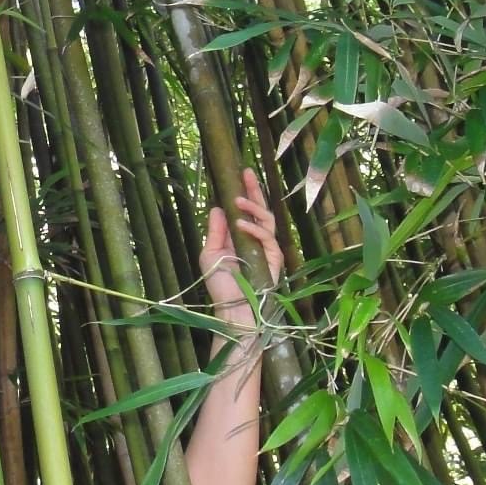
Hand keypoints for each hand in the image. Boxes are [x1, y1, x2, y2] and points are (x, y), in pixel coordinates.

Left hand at [200, 170, 283, 325]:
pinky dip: (254, 229)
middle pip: (261, 211)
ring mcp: (268, 251)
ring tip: (239, 200)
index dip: (245, 194)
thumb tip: (219, 207)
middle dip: (254, 190)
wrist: (233, 312)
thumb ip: (215, 232)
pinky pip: (268, 238)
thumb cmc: (221, 287)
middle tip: (247, 172)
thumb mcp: (210, 255)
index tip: (238, 175)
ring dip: (254, 207)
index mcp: (242, 239)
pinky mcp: (275, 260)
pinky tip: (241, 224)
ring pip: (268, 221)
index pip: (246, 212)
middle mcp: (256, 242)